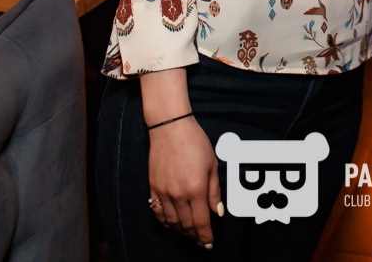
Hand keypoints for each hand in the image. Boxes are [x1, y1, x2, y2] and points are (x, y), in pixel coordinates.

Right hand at [148, 117, 222, 248]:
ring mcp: (164, 192)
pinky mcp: (153, 187)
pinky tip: (172, 223)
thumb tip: (218, 212)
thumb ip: (215, 191)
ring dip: (181, 231)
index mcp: (196, 189)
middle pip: (187, 225)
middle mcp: (178, 194)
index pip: (201, 222)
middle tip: (201, 241)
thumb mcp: (212, 165)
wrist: (170, 127)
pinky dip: (165, 222)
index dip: (206, 236)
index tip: (209, 244)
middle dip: (195, 236)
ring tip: (189, 233)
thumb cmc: (195, 142)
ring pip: (172, 222)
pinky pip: (158, 212)